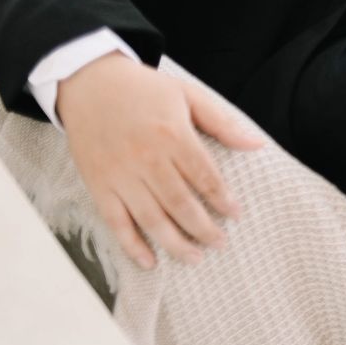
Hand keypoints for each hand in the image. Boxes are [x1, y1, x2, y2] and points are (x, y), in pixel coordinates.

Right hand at [55, 52, 268, 269]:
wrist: (89, 83)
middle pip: (180, 203)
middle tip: (221, 243)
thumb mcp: (188, 94)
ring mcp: (120, 175)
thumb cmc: (143, 89)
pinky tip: (149, 261)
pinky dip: (131, 245)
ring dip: (174, 242)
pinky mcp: (98, 185)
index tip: (236, 215)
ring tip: (195, 258)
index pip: (203, 176)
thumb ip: (222, 122)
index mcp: (172, 135)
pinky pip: (115, 222)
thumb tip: (257, 144)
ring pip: (150, 218)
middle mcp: (146, 159)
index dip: (222, 199)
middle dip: (203, 227)